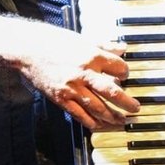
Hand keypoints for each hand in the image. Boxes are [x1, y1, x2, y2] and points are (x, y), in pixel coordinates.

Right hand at [16, 24, 140, 129]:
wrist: (28, 49)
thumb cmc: (53, 41)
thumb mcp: (82, 39)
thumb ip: (104, 45)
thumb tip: (123, 48)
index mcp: (91, 55)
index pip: (119, 68)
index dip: (126, 72)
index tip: (126, 76)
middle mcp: (84, 73)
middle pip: (113, 92)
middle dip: (127, 103)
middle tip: (136, 109)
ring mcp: (72, 88)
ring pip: (98, 107)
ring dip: (113, 117)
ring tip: (122, 121)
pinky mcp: (61, 99)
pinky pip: (80, 115)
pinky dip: (92, 122)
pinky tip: (100, 125)